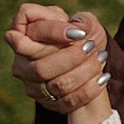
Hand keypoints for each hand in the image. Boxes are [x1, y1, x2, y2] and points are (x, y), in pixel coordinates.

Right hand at [6, 0, 112, 122]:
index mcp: (21, 37)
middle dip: (71, 58)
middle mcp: (20, 64)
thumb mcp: (85, 22)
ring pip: (57, 85)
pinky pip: (68, 101)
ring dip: (84, 72)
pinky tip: (102, 77)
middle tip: (91, 46)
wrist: (90, 61)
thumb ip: (80, 21)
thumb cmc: (82, 35)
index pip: (26, 37)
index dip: (52, 33)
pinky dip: (89, 88)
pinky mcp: (46, 102)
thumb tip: (77, 29)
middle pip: (41, 68)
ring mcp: (31, 86)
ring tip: (101, 58)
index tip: (80, 33)